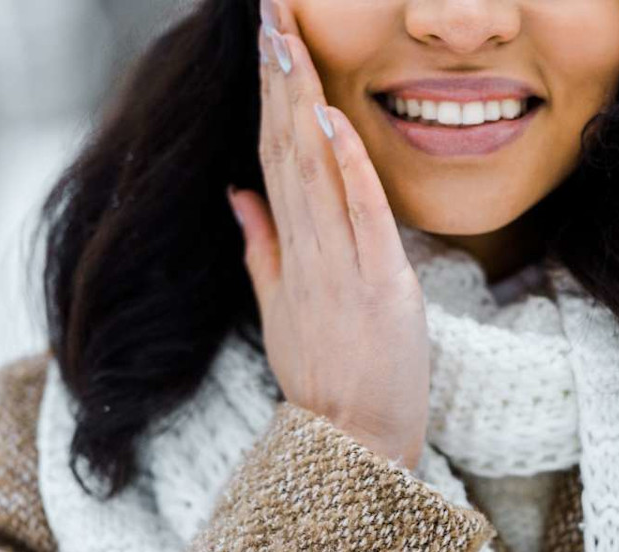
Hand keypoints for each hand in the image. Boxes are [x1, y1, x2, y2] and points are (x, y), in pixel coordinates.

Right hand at [226, 1, 428, 470]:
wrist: (354, 441)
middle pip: (288, 149)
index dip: (268, 95)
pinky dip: (347, 170)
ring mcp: (342, 267)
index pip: (273, 156)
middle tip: (271, 12)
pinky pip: (361, 217)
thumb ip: (261, 246)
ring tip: (288, 39)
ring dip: (303, 103)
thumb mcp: (279, 308)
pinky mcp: (380, 285)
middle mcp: (309, 251)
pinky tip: (332, 121)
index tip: (265, 40)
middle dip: (280, 77)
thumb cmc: (324, 376)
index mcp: (288, 252)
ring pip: (317, 172)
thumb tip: (238, 193)